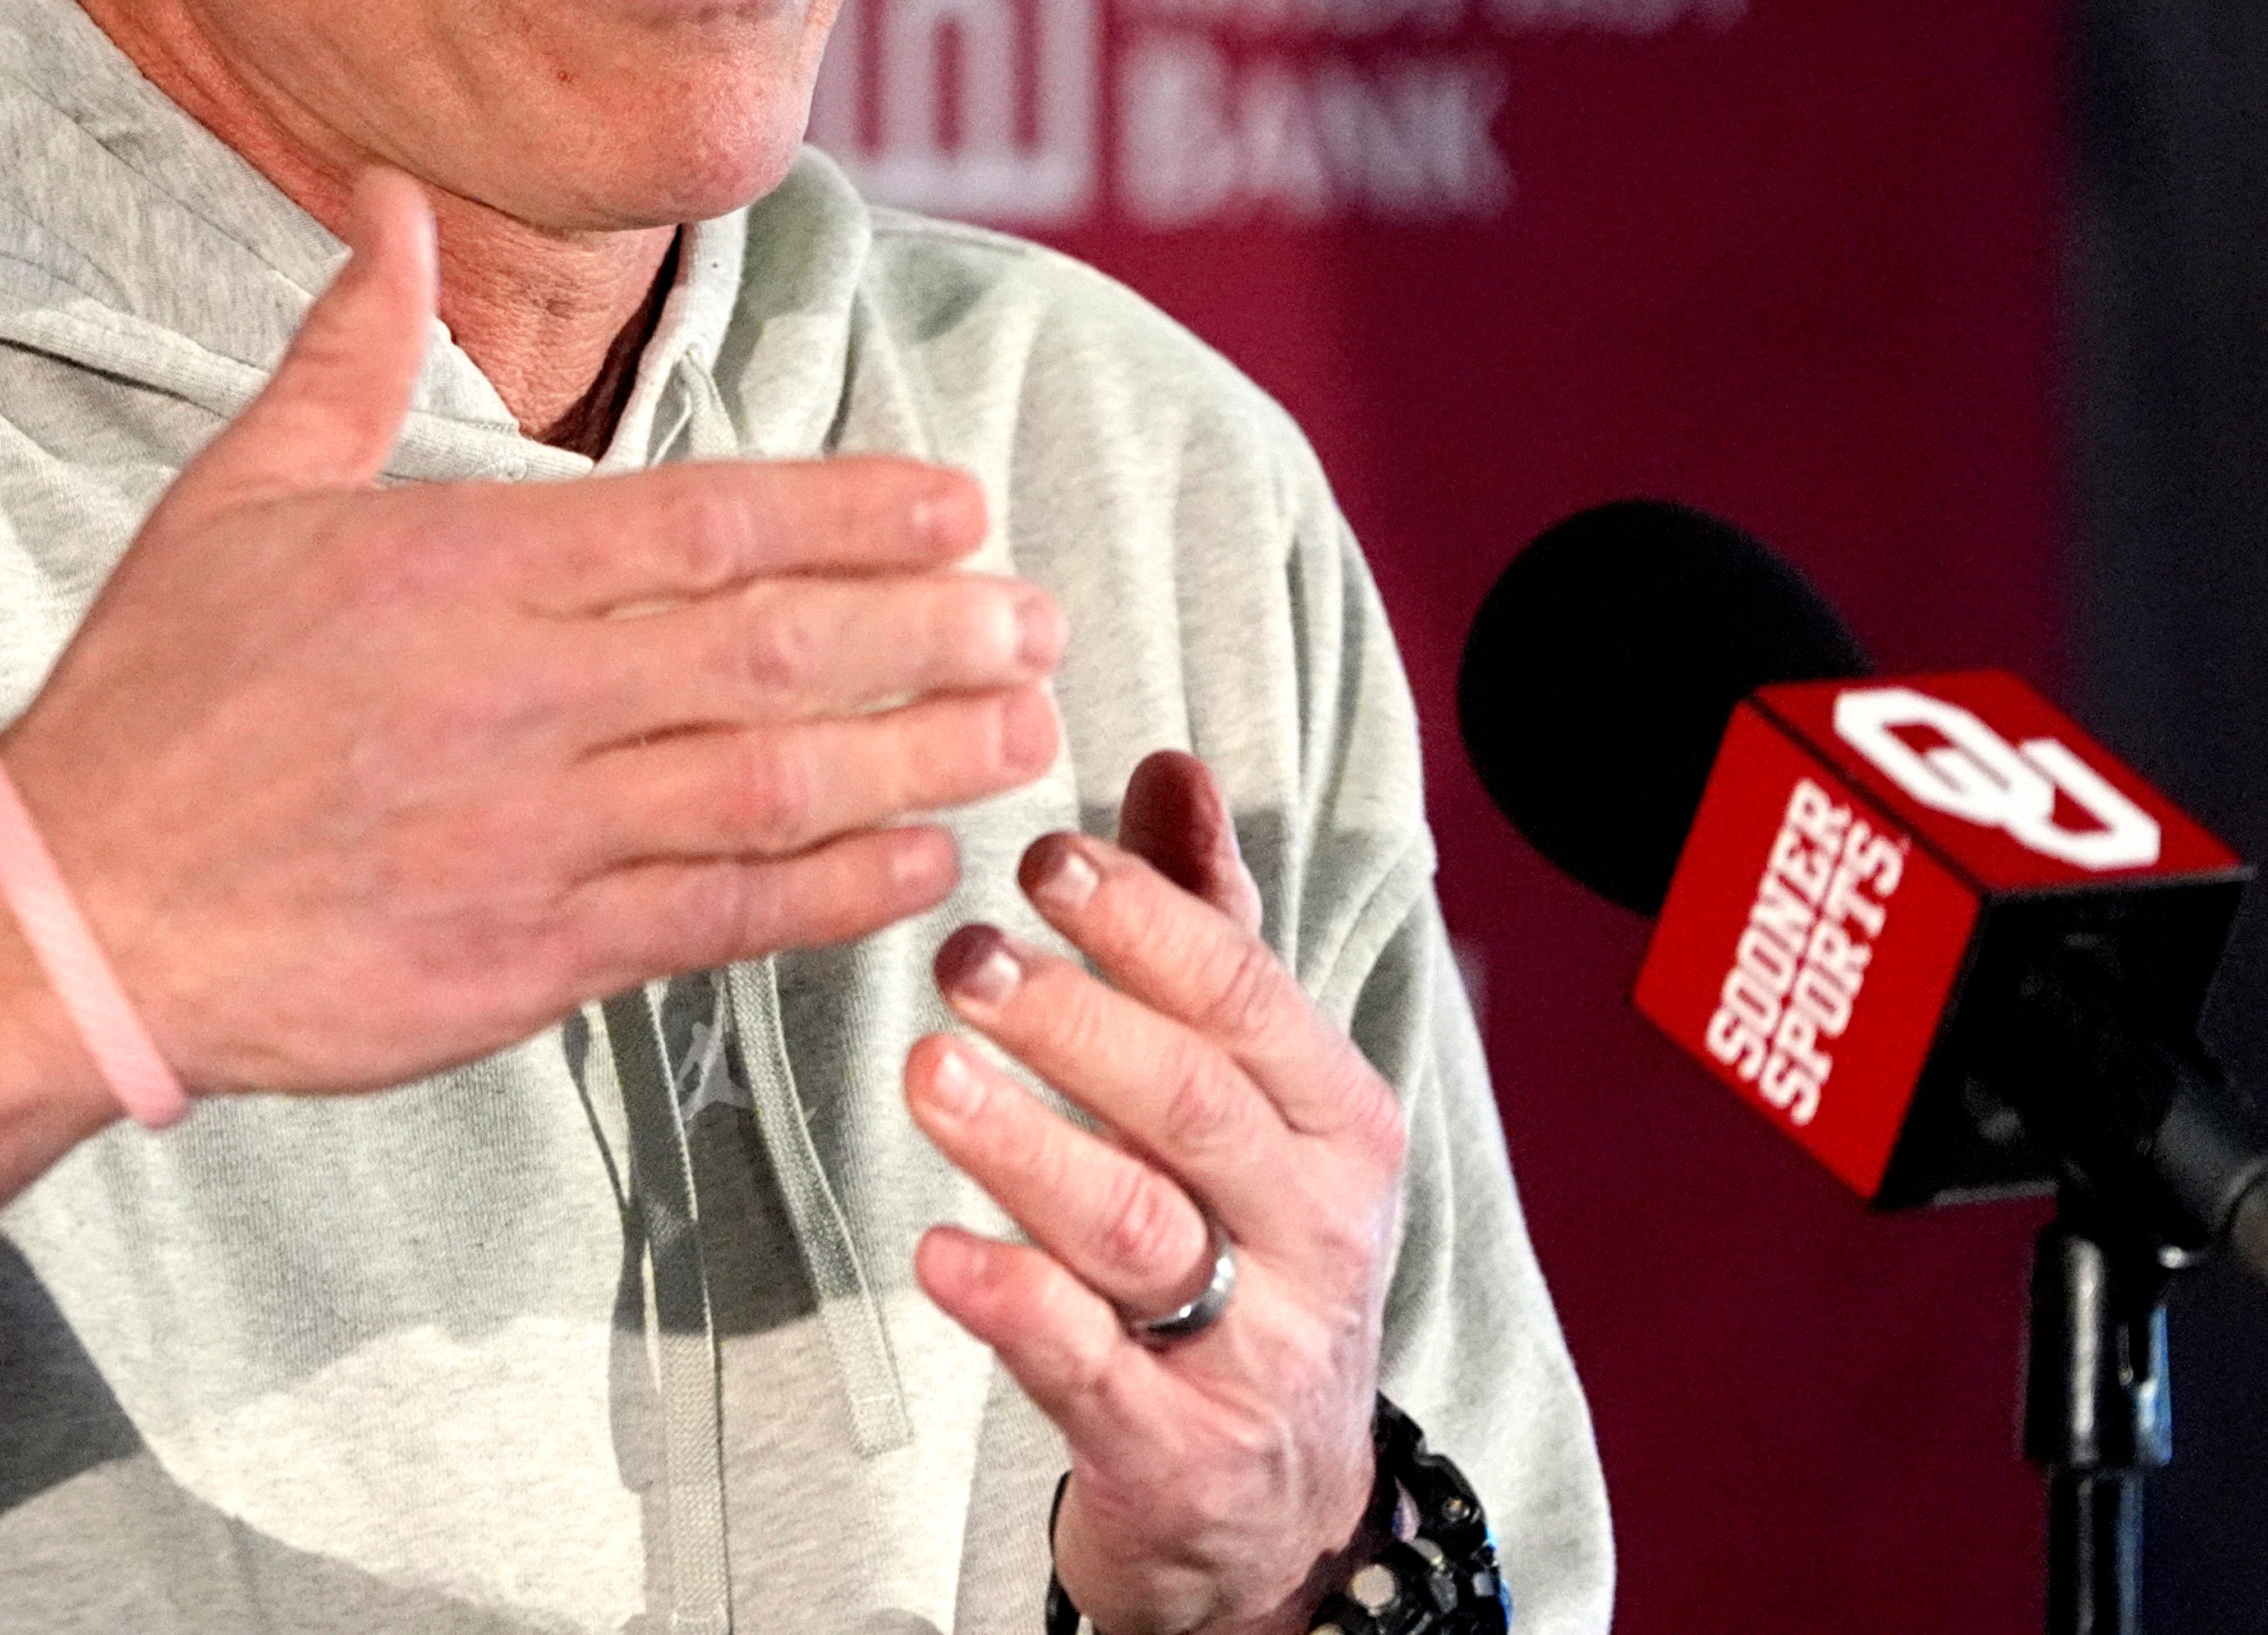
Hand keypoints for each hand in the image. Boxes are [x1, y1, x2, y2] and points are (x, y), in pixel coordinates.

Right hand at [0, 169, 1061, 1277]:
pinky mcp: (531, 957)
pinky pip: (718, 918)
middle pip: (775, 644)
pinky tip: (922, 867)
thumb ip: (348, 349)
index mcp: (472, 563)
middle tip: (1043, 618)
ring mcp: (538, 826)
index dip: (853, 510)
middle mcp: (527, 687)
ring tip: (1028, 731)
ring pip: (775, 778)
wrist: (70, 911)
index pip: (709, 519)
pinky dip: (832, 893)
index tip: (960, 506)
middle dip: (930, 629)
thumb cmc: (155, 697)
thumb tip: (392, 204)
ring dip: (920, 753)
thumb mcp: (242, 491)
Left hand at [904, 751, 1407, 1634]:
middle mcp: (1313, 1227)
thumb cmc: (1251, 1245)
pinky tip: (940, 1254)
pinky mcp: (1179, 1453)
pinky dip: (1015, 1309)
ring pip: (1138, 1228)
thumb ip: (1208, 928)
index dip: (1142, 921)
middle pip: (1190, 1102)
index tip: (1040, 860)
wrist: (1278, 1500)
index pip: (1244, 996)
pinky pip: (1092, 1371)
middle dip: (1075, 1019)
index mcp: (1335, 1117)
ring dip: (1026, 1146)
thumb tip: (1169, 767)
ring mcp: (1253, 1345)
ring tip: (932, 1072)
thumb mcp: (1255, 1093)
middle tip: (963, 956)